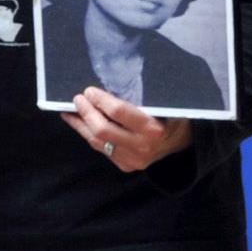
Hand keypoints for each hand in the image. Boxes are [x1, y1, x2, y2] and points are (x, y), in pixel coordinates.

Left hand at [67, 88, 190, 173]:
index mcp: (154, 129)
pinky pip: (101, 149)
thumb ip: (141, 99)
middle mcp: (142, 147)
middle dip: (86, 112)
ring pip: (97, 141)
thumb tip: (109, 85)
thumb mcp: (164, 106)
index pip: (119, 112)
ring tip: (70, 112)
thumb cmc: (172, 118)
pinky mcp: (125, 165)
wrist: (181, 144)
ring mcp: (132, 159)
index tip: (89, 91)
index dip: (100, 100)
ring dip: (81, 125)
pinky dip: (88, 135)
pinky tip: (80, 124)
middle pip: (103, 129)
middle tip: (78, 99)